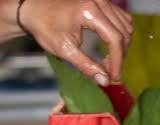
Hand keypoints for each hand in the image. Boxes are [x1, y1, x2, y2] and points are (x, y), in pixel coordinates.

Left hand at [18, 0, 132, 84]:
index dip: (117, 61)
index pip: (115, 38)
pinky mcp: (102, 2)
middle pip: (123, 32)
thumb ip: (86, 66)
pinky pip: (120, 19)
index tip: (114, 78)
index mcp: (89, 10)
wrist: (33, 10)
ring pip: (125, 26)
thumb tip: (104, 81)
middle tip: (109, 73)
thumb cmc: (45, 27)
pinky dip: (118, 36)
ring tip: (108, 62)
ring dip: (121, 47)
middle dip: (119, 56)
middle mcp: (99, 1)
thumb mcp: (64, 50)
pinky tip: (108, 49)